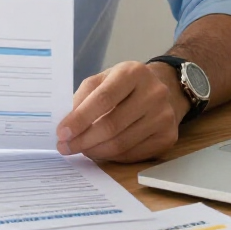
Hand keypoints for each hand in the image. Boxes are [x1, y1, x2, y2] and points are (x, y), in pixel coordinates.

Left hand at [55, 61, 190, 162]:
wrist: (162, 90)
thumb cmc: (126, 85)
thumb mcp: (104, 79)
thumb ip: (84, 97)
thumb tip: (66, 124)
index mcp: (133, 72)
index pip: (103, 98)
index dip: (80, 118)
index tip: (62, 132)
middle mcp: (153, 93)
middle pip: (112, 125)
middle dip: (84, 139)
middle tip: (65, 147)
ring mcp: (164, 116)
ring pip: (122, 143)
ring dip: (95, 151)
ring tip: (81, 149)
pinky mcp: (168, 137)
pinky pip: (133, 154)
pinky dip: (112, 157)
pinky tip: (100, 151)